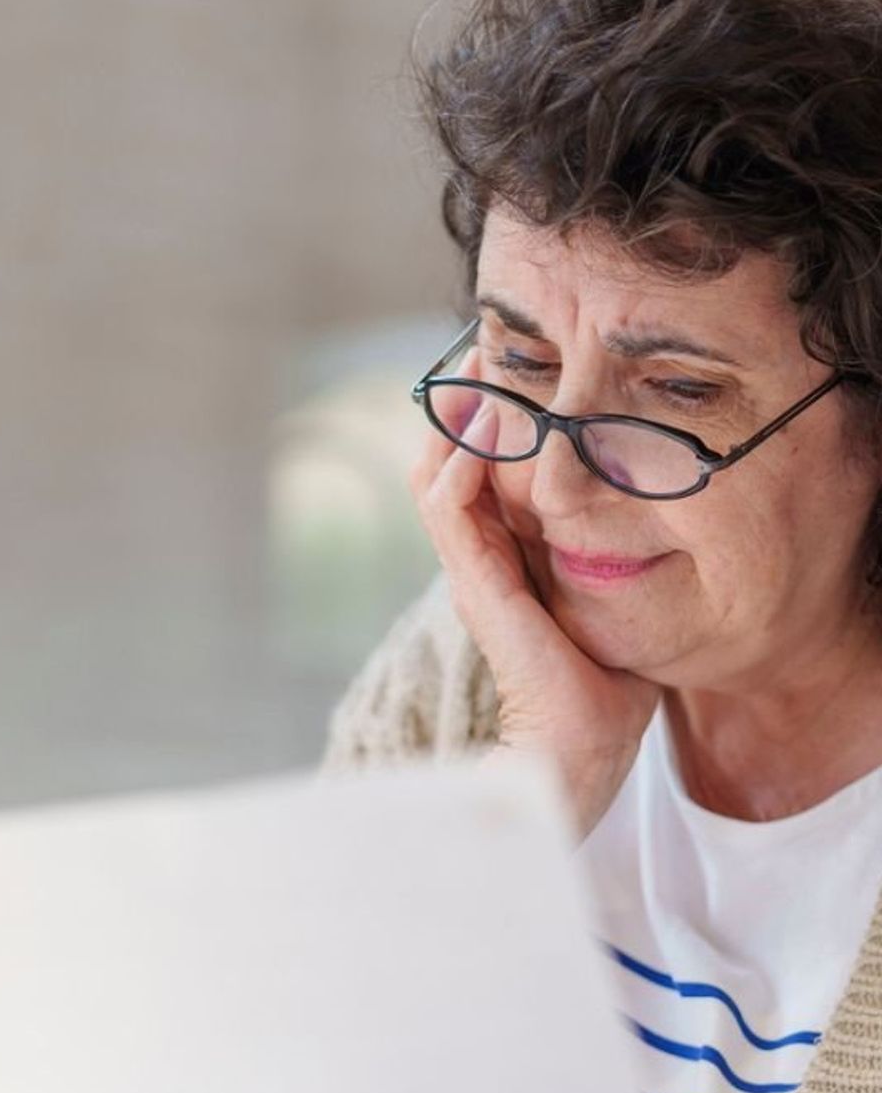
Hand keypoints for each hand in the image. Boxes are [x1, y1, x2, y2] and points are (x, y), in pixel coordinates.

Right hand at [410, 402, 658, 833]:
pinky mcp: (475, 585)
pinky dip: (462, 461)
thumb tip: (654, 508)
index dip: (487, 418)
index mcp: (503, 560)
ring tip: (480, 364)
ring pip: (438, 473)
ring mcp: (470, 571)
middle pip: (446, 460)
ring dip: (457, 418)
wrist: (578, 751)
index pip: (476, 472)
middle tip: (487, 341)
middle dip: (463, 401)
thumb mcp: (615, 600)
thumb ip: (615, 556)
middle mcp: (477, 559)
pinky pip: (451, 508)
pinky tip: (486, 424)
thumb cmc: (605, 688)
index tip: (515, 366)